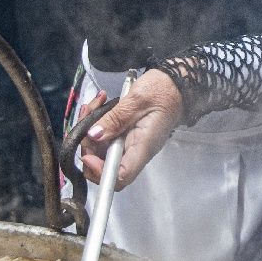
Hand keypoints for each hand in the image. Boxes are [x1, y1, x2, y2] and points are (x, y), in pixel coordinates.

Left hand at [80, 70, 184, 188]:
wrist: (174, 83)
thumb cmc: (162, 90)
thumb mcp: (137, 100)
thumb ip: (115, 118)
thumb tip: (94, 135)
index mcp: (142, 147)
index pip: (120, 177)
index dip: (100, 172)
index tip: (89, 154)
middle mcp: (135, 151)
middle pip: (104, 165)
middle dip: (88, 145)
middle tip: (87, 118)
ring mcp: (129, 144)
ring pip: (100, 150)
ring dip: (89, 130)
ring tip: (93, 105)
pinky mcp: (125, 136)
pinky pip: (104, 138)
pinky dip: (96, 124)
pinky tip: (98, 105)